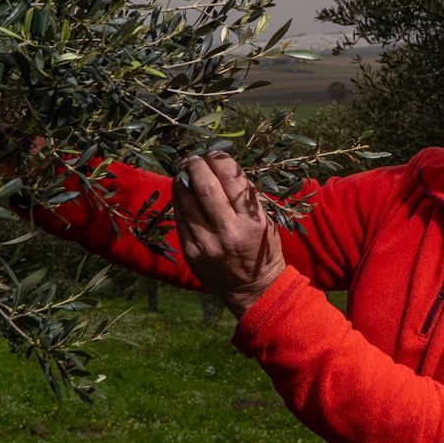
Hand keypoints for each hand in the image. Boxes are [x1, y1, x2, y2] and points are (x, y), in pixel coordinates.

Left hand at [171, 152, 285, 314]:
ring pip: (186, 201)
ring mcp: (206, 243)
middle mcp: (228, 231)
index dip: (220, 159)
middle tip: (194, 158)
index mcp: (251, 221)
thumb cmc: (261, 250)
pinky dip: (178, 200)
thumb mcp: (264, 221)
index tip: (215, 153)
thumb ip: (245, 197)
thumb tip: (221, 167)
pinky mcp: (191, 252)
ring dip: (182, 180)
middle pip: (205, 187)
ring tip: (184, 171)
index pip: (231, 179)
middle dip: (197, 166)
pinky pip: (180, 218)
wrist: (252, 289)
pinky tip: (180, 191)